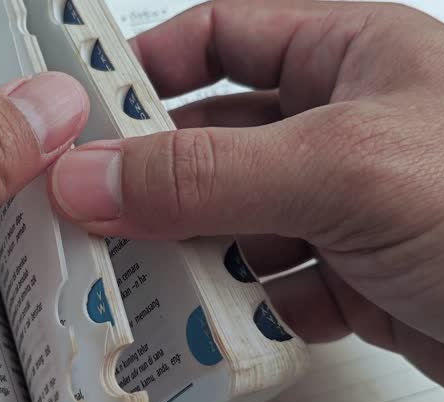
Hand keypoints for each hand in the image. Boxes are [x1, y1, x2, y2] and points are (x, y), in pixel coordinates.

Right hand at [48, 0, 443, 399]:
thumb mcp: (346, 168)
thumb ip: (208, 173)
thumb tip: (96, 175)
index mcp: (348, 54)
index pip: (220, 36)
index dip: (148, 65)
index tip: (85, 108)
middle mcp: (342, 126)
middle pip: (213, 140)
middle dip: (157, 179)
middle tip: (96, 213)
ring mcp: (348, 205)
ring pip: (232, 221)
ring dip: (195, 254)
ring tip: (152, 279)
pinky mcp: (358, 276)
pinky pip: (270, 284)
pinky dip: (244, 308)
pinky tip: (235, 323)